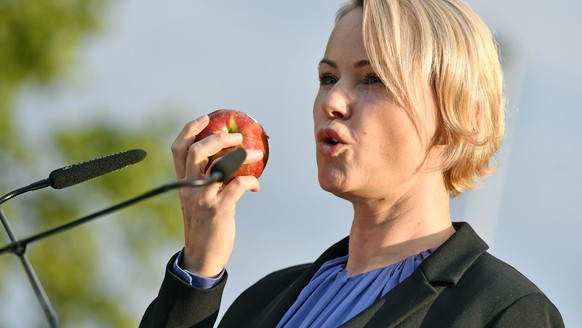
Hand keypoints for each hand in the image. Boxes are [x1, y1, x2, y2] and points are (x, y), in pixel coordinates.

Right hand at [171, 115, 262, 277]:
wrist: (202, 256)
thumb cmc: (204, 224)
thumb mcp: (199, 198)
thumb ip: (207, 179)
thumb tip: (229, 159)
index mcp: (183, 181)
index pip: (179, 148)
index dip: (190, 129)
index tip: (206, 118)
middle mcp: (189, 187)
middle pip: (197, 151)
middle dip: (218, 138)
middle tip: (237, 137)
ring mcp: (203, 198)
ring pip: (218, 166)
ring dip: (241, 156)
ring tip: (257, 154)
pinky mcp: (219, 210)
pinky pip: (237, 186)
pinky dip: (250, 181)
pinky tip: (256, 186)